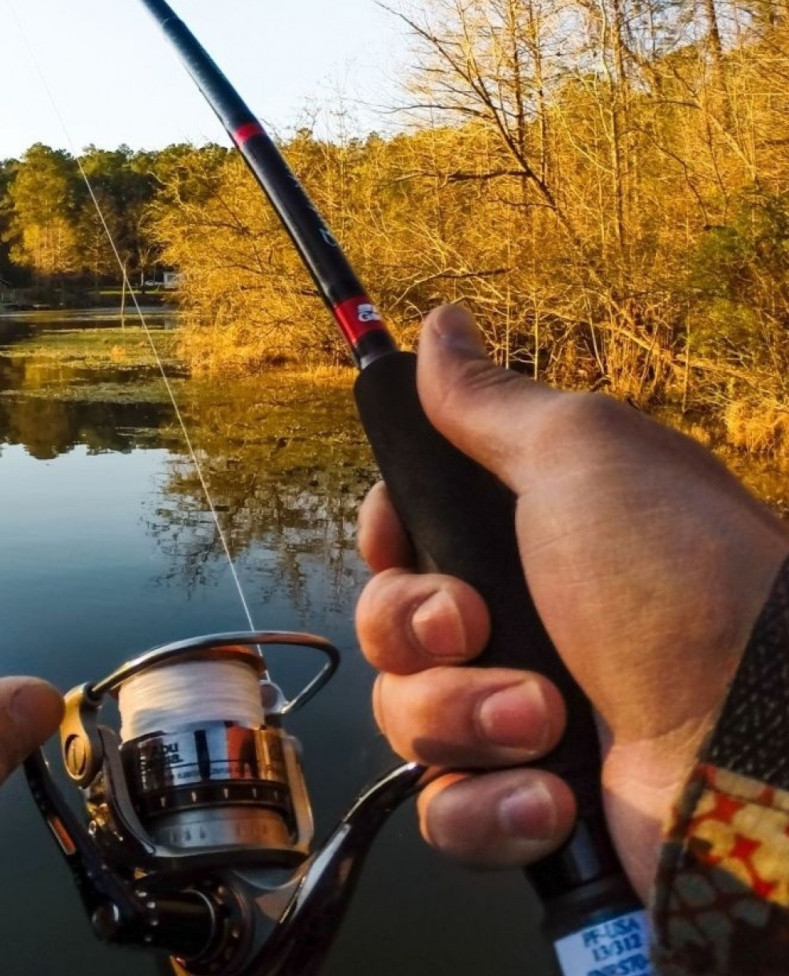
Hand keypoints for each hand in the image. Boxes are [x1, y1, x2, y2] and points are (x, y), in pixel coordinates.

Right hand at [356, 304, 787, 897]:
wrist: (763, 752)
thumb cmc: (683, 585)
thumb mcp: (584, 457)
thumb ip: (490, 401)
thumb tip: (440, 325)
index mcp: (535, 540)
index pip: (405, 535)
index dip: (386, 540)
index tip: (401, 540)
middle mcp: (527, 626)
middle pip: (388, 625)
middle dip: (416, 630)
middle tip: (476, 627)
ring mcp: (527, 724)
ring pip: (406, 719)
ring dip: (461, 719)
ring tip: (546, 721)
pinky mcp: (532, 812)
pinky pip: (445, 812)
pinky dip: (487, 808)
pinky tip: (548, 796)